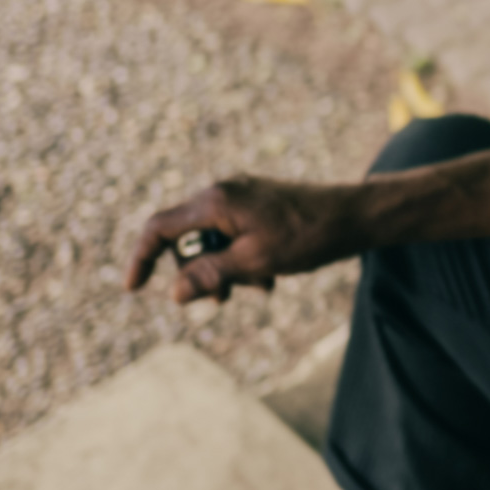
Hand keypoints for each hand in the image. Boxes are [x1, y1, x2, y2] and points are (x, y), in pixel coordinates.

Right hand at [125, 176, 364, 303]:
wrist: (356, 216)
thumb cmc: (308, 237)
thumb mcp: (255, 263)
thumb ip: (210, 275)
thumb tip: (173, 293)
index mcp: (215, 201)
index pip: (159, 227)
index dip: (141, 258)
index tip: (133, 289)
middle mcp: (222, 191)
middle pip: (186, 237)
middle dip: (199, 271)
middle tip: (223, 299)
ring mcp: (240, 194)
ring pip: (212, 239)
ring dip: (226, 268)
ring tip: (260, 286)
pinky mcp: (257, 202)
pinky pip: (234, 233)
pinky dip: (242, 257)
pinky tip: (269, 276)